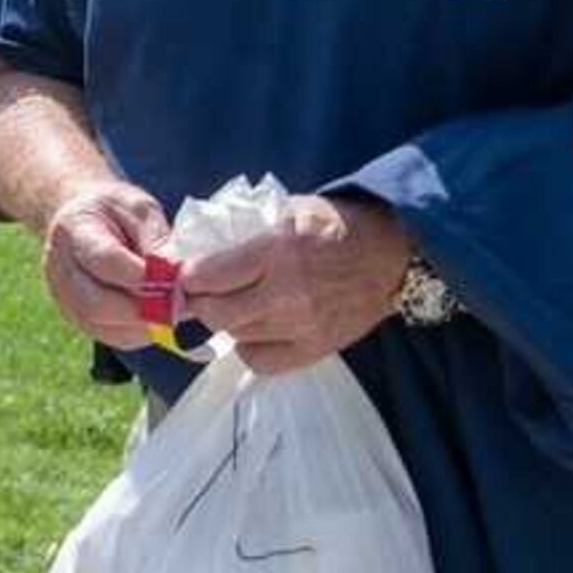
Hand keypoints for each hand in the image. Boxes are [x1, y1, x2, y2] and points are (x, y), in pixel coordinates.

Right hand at [40, 177, 172, 350]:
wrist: (83, 218)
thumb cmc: (115, 212)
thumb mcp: (140, 209)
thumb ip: (157, 241)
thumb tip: (177, 278)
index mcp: (73, 230)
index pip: (105, 261)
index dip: (143, 277)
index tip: (176, 281)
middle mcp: (59, 269)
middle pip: (97, 304)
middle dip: (144, 309)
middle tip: (179, 303)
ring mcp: (64, 298)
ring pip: (104, 326)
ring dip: (144, 324)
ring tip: (172, 307)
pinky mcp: (77, 318)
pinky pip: (111, 337)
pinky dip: (140, 331)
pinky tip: (156, 314)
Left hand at [180, 192, 408, 375]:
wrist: (391, 255)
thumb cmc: (336, 226)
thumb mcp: (286, 210)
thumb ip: (247, 230)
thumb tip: (203, 247)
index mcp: (276, 251)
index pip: (210, 276)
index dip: (187, 278)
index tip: (181, 276)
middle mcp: (286, 293)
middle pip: (218, 313)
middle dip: (198, 304)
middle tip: (195, 295)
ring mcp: (302, 325)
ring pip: (238, 336)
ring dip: (225, 323)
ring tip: (226, 307)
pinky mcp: (317, 348)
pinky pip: (263, 362)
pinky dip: (249, 349)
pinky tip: (252, 331)